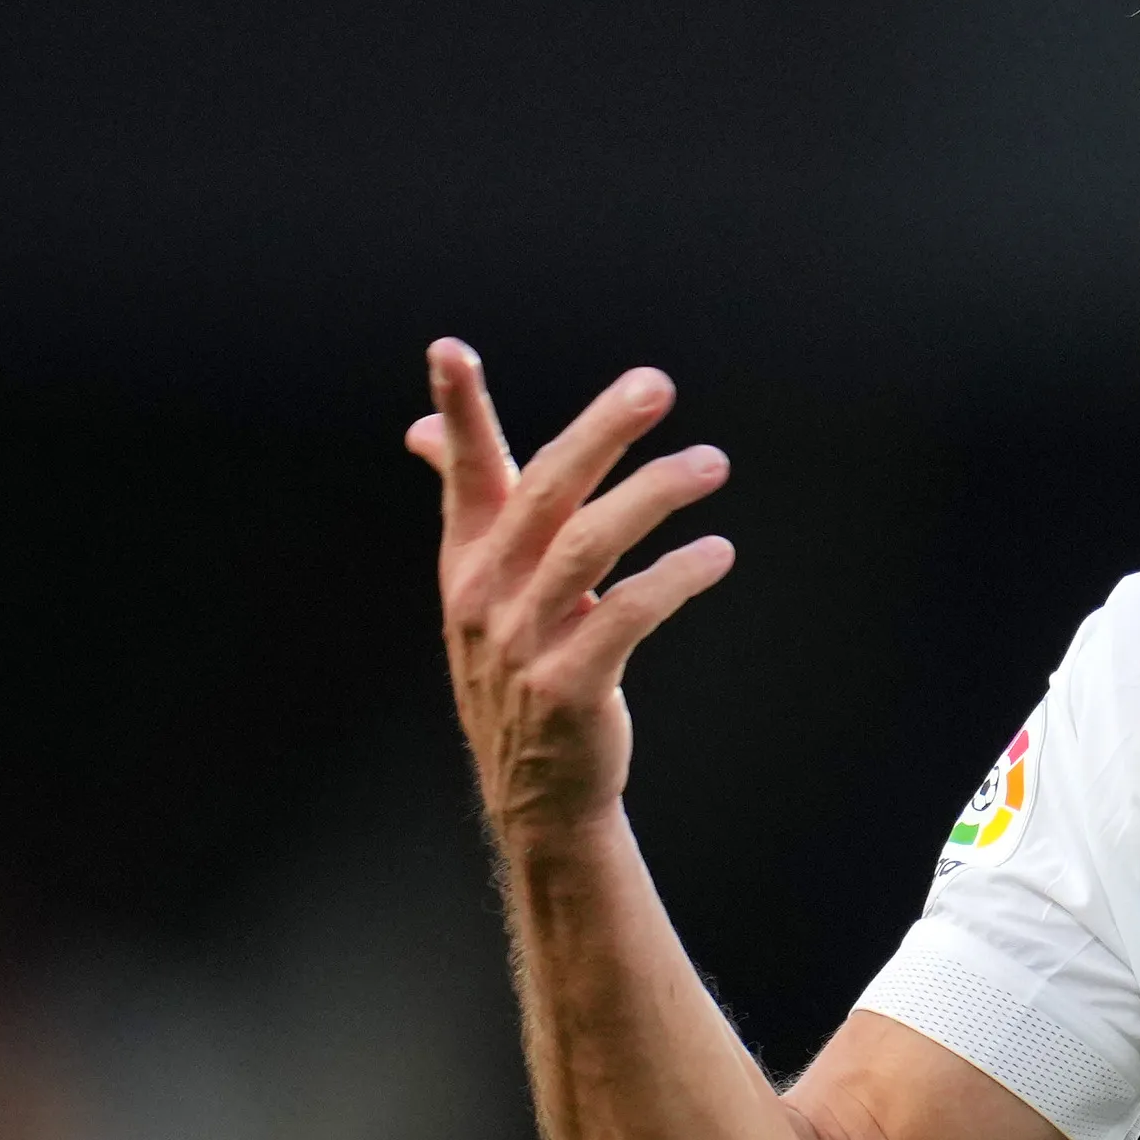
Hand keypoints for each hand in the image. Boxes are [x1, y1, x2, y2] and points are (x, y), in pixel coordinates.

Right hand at [416, 340, 733, 842]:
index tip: (449, 350)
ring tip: (711, 464)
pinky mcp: (569, 687)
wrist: (539, 790)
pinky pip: (627, 614)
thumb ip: (471, 504)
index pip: (464, 471)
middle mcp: (485, 594)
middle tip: (655, 385)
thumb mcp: (483, 588)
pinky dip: (675, 577)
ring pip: (590, 546)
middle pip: (544, 491)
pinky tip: (714, 554)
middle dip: (600, 431)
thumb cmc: (521, 668)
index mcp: (468, 559)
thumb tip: (424, 430)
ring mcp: (522, 644)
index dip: (459, 410)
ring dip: (656, 496)